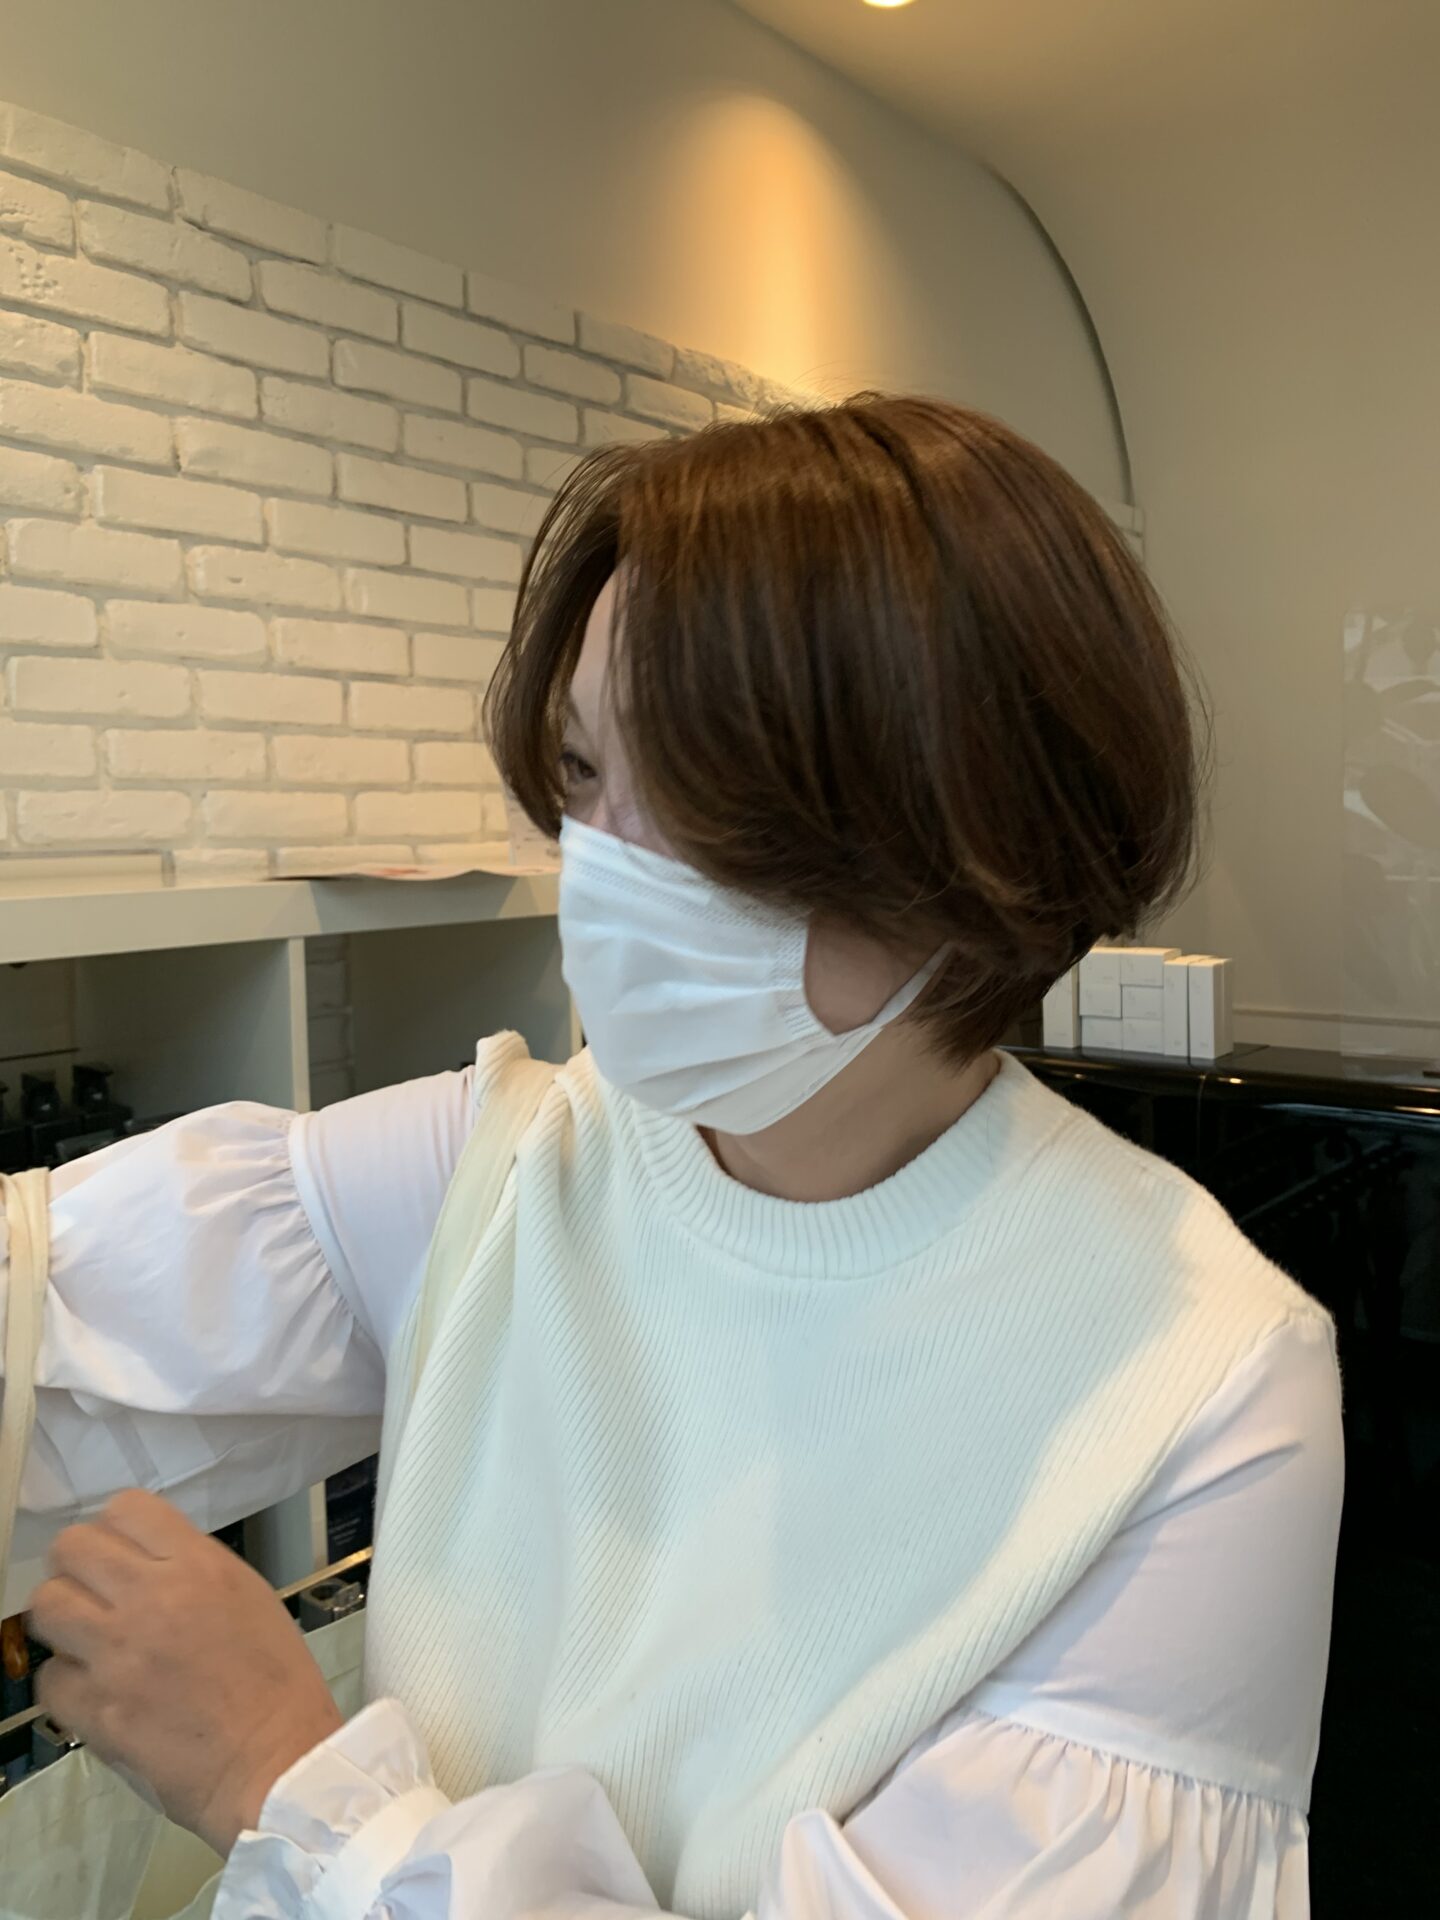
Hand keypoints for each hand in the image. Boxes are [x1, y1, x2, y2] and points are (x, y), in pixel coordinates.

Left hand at [29, 1490, 342, 1855]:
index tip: (121, 1555)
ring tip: (84, 1641)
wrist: (275, 1762)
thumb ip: (193, 1573)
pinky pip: (48, 1678)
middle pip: (72, 1548)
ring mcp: (117, 1654)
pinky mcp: (95, 1709)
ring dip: (63, 1621)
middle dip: (76, 1568)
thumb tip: (145, 1566)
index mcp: (198, 1566)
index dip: (116, 1530)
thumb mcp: (249, 1598)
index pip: (126, 1508)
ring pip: (46, 1606)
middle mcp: (151, 1597)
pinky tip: (93, 1692)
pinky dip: (66, 1684)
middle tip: (94, 1596)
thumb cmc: (278, 1682)